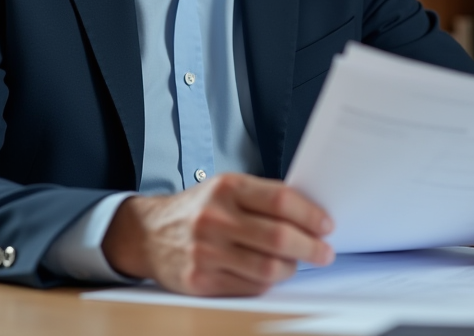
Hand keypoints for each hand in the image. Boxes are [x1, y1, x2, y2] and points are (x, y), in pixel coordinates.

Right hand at [101, 173, 334, 295]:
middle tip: (324, 251)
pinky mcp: (201, 280)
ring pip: (268, 268)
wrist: (147, 234)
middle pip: (279, 238)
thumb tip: (310, 214)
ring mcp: (207, 251)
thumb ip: (262, 197)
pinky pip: (250, 286)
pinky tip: (268, 273)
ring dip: (291, 268)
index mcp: (226, 188)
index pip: (280, 201)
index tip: (326, 224)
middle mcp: (215, 218)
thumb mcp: (225, 188)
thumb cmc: (196, 209)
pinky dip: (267, 281)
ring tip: (294, 263)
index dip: (310, 215)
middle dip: (311, 247)